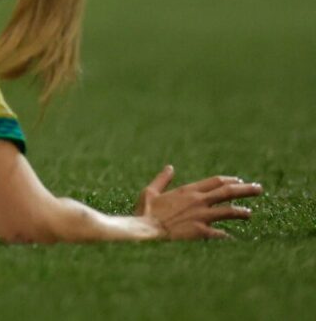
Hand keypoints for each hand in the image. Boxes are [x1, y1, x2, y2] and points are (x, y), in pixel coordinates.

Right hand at [135, 166, 261, 239]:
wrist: (146, 230)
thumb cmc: (146, 211)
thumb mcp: (150, 191)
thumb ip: (162, 179)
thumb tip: (169, 168)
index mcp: (188, 190)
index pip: (215, 181)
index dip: (229, 180)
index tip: (239, 181)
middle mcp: (198, 201)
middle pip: (228, 192)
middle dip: (246, 190)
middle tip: (259, 189)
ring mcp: (202, 216)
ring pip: (229, 211)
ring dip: (242, 212)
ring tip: (250, 214)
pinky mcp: (202, 232)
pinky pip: (221, 233)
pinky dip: (227, 235)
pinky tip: (233, 238)